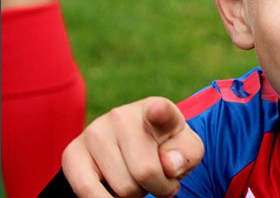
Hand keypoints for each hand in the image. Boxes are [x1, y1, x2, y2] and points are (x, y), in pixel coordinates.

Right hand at [61, 97, 203, 196]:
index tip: (157, 111)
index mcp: (157, 109)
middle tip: (158, 179)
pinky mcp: (72, 152)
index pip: (160, 111)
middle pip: (145, 172)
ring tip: (137, 180)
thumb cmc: (165, 149)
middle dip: (158, 186)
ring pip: (121, 188)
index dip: (159, 113)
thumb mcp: (187, 150)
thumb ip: (185, 155)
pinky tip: (115, 194)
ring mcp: (94, 131)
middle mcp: (122, 115)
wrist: (136, 149)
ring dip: (135, 195)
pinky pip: (86, 191)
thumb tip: (168, 164)